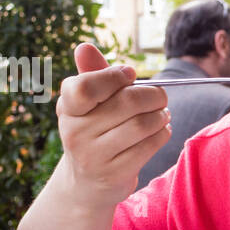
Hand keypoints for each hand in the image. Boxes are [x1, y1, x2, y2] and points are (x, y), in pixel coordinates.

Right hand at [55, 43, 172, 209]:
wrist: (86, 182)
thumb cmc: (93, 130)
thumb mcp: (88, 103)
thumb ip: (92, 74)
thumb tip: (84, 47)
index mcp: (67, 108)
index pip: (85, 87)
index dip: (113, 77)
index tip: (130, 75)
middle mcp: (75, 132)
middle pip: (126, 103)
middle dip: (153, 95)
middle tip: (160, 96)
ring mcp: (94, 156)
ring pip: (142, 125)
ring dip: (161, 115)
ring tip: (162, 114)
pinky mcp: (115, 173)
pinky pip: (150, 146)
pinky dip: (162, 133)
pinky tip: (161, 130)